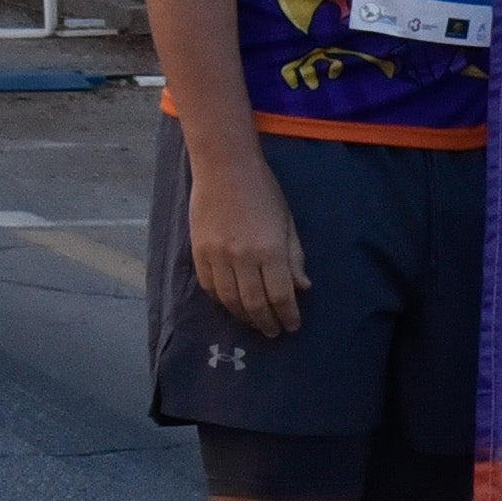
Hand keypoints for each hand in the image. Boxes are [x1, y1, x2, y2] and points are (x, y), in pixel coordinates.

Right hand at [188, 150, 308, 338]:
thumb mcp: (287, 222)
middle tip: (273, 332)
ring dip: (243, 316)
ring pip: (230, 300)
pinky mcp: (199, 252)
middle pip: (254, 303)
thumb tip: (302, 287)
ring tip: (254, 322)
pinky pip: (209, 286)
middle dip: (266, 322)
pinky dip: (221, 300)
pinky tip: (231, 305)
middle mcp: (243, 257)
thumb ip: (294, 257)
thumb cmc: (263, 191)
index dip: (288, 315)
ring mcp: (218, 256)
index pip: (280, 295)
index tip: (292, 326)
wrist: (225, 168)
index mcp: (270, 250)